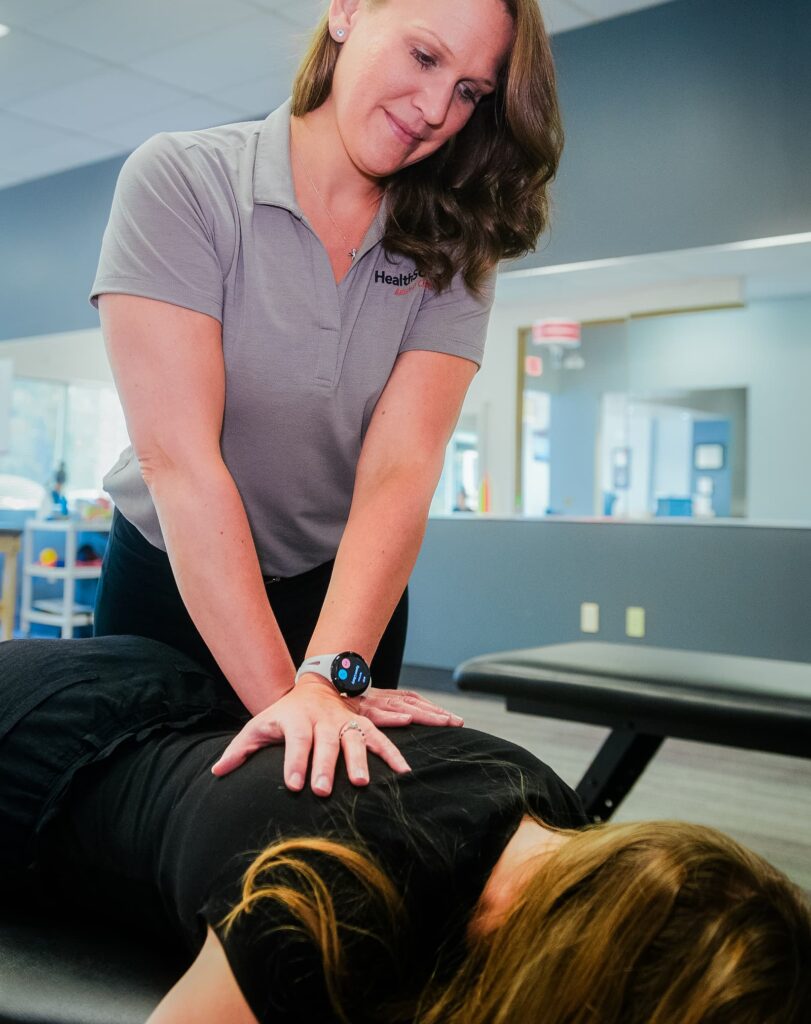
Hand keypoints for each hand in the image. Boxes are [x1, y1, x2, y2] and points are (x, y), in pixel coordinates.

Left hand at [210, 680, 462, 795]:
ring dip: (360, 761)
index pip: (295, 741)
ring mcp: (346, 722)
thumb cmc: (282, 715)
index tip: (292, 784)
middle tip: (324, 790)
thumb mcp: (259, 725)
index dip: (293, 762)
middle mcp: (324, 721)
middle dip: (325, 766)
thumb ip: (239, 749)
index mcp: (297, 720)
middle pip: (325, 743)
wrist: (313, 686)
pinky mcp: (363, 726)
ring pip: (355, 740)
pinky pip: (381, 739)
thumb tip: (217, 772)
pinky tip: (404, 772)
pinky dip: (393, 754)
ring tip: (362, 784)